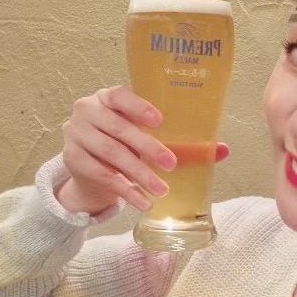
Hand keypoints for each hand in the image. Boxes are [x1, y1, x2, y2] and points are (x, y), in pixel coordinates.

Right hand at [57, 85, 229, 213]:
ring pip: (111, 154)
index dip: (139, 106)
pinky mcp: (72, 159)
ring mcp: (76, 134)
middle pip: (119, 129)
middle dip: (147, 148)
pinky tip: (143, 202)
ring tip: (162, 190)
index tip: (160, 122)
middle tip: (171, 164)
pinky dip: (125, 190)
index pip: (120, 95)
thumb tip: (224, 150)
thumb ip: (181, 141)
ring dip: (139, 174)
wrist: (89, 168)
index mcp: (108, 98)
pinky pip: (102, 176)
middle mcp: (88, 110)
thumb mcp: (148, 138)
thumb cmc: (125, 145)